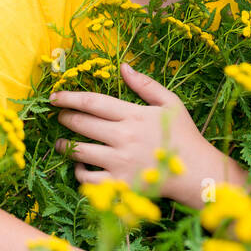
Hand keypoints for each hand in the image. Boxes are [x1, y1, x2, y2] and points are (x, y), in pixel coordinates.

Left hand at [50, 62, 219, 206]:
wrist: (196, 173)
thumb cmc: (184, 135)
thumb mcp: (170, 102)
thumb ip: (145, 84)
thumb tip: (123, 66)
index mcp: (133, 115)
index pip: (92, 102)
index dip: (69, 97)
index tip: (54, 96)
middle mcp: (123, 137)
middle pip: (81, 124)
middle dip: (65, 118)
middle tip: (60, 117)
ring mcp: (119, 162)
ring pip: (79, 151)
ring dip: (65, 145)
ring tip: (62, 143)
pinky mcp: (119, 184)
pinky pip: (87, 179)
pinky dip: (79, 172)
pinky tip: (81, 166)